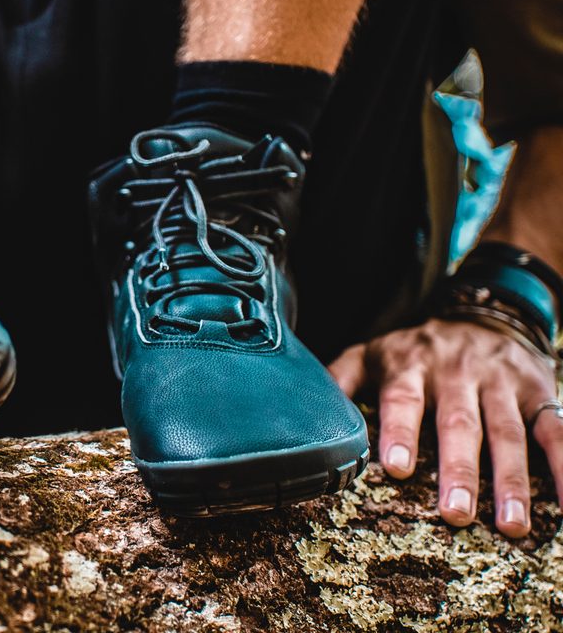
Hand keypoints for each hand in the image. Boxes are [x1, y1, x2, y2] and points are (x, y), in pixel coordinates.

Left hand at [329, 317, 562, 537]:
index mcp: (410, 364)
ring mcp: (500, 381)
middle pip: (459, 422)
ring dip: (511, 480)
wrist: (481, 314)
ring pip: (508, 431)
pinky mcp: (539, 390)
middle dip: (458, 468)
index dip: (399, 430)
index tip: (394, 467)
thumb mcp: (371, 353)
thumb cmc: (415, 351)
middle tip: (455, 513)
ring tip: (511, 526)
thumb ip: (339, 378)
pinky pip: (557, 430)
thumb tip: (303, 409)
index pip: (402, 397)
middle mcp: (456, 372)